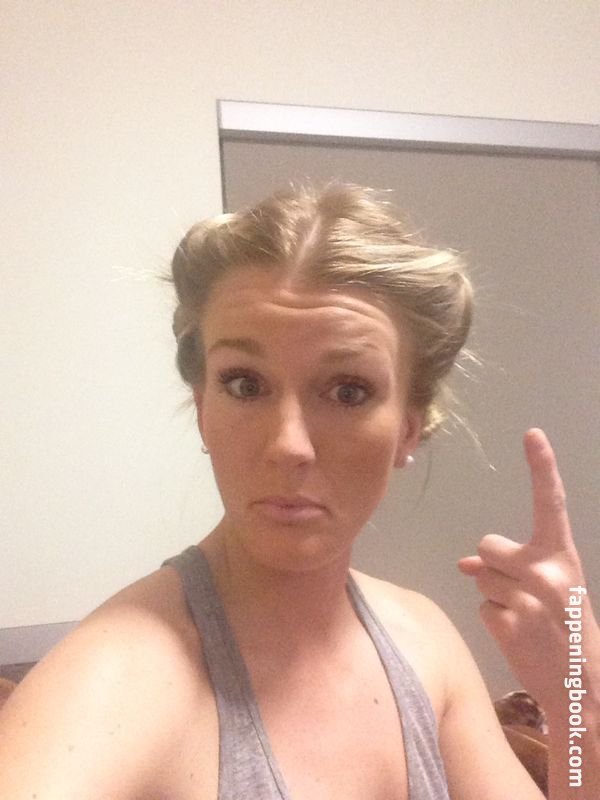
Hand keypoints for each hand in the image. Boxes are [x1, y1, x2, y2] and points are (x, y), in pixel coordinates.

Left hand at [458, 428, 598, 712]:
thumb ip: (515, 568)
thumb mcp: (552, 591)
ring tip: (526, 619)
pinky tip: (519, 637)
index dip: (542, 467)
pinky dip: (494, 621)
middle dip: (494, 567)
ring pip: (480, 578)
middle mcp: (547, 571)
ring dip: (495, 596)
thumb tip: (465, 564)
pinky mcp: (508, 623)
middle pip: (488, 546)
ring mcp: (528, 597)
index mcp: (563, 557)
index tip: (532, 434)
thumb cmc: (567, 630)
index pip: (551, 503)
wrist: (584, 688)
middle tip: (524, 596)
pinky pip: (482, 607)